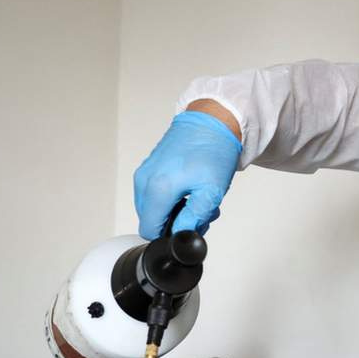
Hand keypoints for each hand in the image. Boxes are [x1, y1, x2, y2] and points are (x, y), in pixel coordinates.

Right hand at [134, 111, 242, 239]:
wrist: (212, 122)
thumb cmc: (214, 151)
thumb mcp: (211, 191)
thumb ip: (194, 218)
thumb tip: (182, 233)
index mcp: (158, 189)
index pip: (149, 230)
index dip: (169, 235)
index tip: (188, 226)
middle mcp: (145, 180)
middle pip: (151, 219)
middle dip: (174, 222)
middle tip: (200, 212)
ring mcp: (144, 172)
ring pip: (152, 207)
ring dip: (174, 210)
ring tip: (198, 198)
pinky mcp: (148, 166)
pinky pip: (152, 192)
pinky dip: (170, 197)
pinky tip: (190, 189)